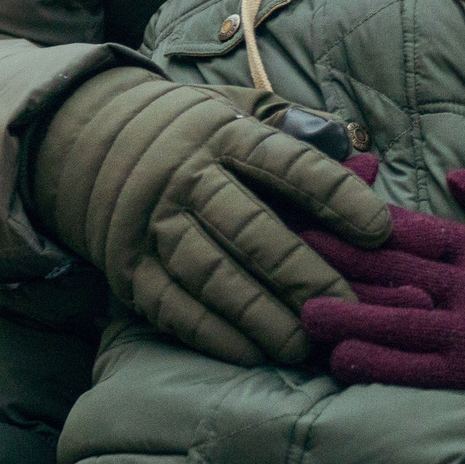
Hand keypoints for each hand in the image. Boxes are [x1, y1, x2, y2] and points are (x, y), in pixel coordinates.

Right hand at [32, 67, 390, 367]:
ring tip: (302, 344)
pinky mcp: (126, 266)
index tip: (378, 230)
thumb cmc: (190, 132)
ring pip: (210, 274)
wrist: (85, 139)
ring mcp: (152, 224)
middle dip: (301, 273)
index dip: (336, 197)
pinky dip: (213, 333)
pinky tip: (251, 352)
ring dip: (259, 314)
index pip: (288, 164)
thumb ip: (296, 134)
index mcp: (224, 134)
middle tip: (345, 307)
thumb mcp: (237, 111)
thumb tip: (363, 162)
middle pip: (250, 229)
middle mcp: (186, 177)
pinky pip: (172, 306)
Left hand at [298, 168, 464, 413]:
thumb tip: (454, 176)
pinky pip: (414, 369)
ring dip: (343, 314)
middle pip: (389, 268)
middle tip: (284, 245)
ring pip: (392, 318)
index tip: (318, 208)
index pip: (411, 230)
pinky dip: (376, 364)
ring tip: (296, 309)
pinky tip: (341, 361)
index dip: (360, 219)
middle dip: (334, 256)